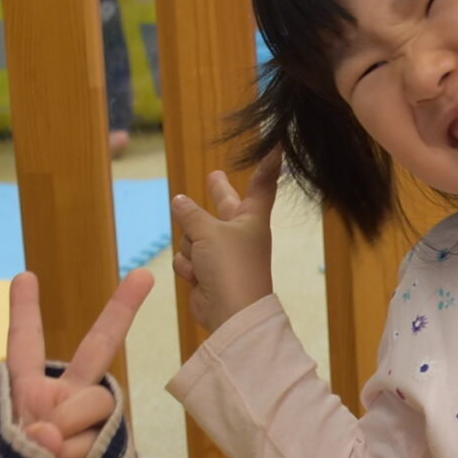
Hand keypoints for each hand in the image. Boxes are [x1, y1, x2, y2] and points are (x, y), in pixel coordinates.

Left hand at [6, 266, 151, 457]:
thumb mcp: (11, 457)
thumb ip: (30, 441)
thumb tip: (51, 433)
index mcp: (29, 391)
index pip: (25, 344)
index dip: (24, 310)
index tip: (24, 275)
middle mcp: (64, 397)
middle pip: (97, 349)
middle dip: (120, 309)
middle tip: (142, 275)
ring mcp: (90, 421)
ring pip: (95, 403)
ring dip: (70, 432)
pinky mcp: (109, 445)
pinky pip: (100, 438)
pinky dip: (78, 456)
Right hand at [170, 151, 281, 333]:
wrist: (230, 312)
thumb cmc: (230, 266)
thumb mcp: (208, 231)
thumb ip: (191, 214)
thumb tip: (179, 201)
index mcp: (252, 218)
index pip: (262, 183)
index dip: (267, 163)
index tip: (278, 145)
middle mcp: (239, 233)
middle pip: (224, 205)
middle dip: (218, 192)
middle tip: (215, 176)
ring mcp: (222, 253)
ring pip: (192, 235)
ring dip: (192, 249)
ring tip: (205, 264)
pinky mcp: (207, 272)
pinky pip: (186, 258)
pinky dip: (189, 268)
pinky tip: (198, 278)